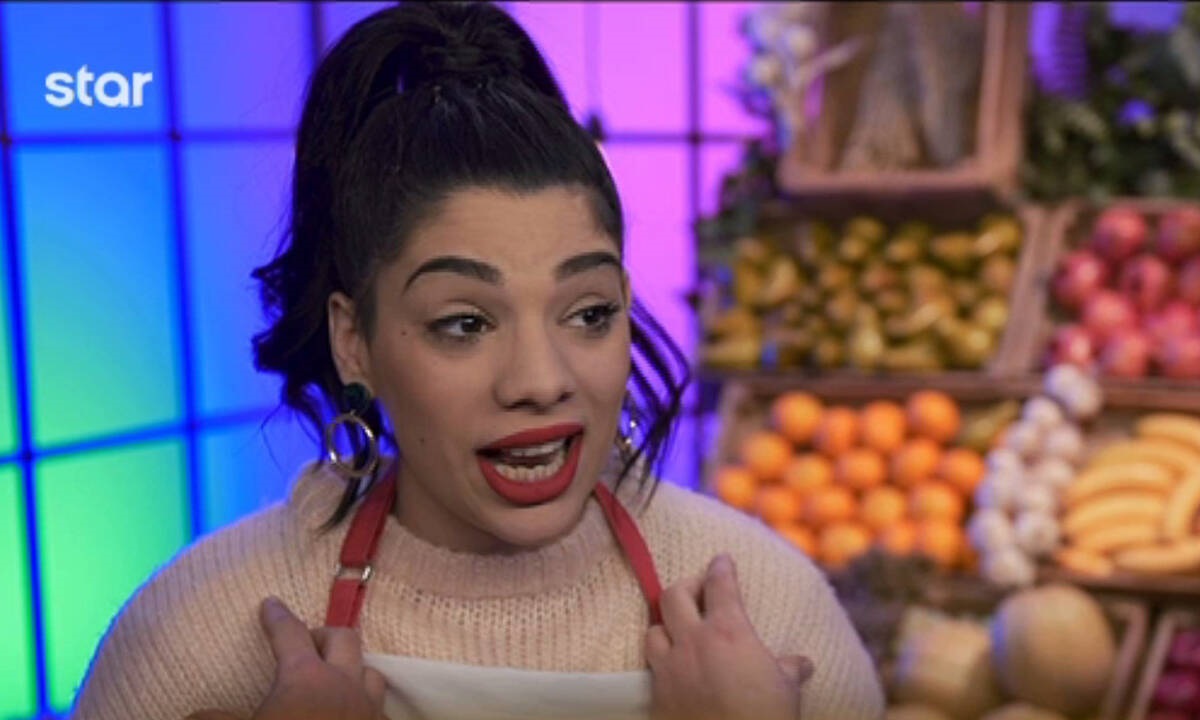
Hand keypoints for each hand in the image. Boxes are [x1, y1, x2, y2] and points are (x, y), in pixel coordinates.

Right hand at [186, 597, 386, 719]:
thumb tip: (192, 715)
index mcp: (305, 677)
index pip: (290, 634)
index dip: (277, 616)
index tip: (270, 603)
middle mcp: (344, 683)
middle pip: (343, 638)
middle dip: (323, 635)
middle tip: (305, 644)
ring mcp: (368, 709)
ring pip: (370, 670)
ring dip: (353, 668)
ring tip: (335, 677)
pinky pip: (380, 709)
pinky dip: (367, 704)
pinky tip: (355, 714)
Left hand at [646, 555, 810, 719]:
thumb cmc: (765, 718)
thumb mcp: (786, 692)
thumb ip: (789, 670)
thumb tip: (801, 664)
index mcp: (728, 632)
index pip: (719, 585)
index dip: (721, 567)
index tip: (722, 559)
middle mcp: (693, 642)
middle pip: (675, 595)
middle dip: (687, 585)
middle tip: (699, 588)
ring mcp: (670, 669)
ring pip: (653, 629)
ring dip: (666, 624)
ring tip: (678, 627)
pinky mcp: (656, 696)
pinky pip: (651, 667)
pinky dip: (660, 660)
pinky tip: (672, 666)